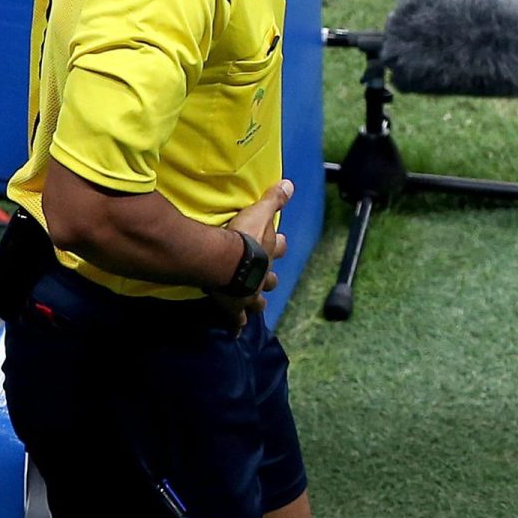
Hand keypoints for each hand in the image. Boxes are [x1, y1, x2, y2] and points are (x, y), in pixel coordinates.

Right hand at [211, 179, 292, 329]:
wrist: (227, 261)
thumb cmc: (244, 235)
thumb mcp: (261, 212)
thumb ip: (274, 198)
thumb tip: (290, 184)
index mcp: (268, 252)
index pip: (278, 247)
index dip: (278, 244)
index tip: (279, 242)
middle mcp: (262, 274)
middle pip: (270, 278)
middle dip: (269, 279)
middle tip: (268, 280)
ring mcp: (249, 293)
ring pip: (256, 302)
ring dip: (255, 304)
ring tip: (254, 308)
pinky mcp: (234, 306)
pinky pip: (236, 319)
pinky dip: (236, 325)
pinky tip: (236, 333)